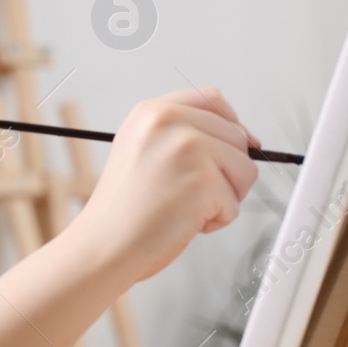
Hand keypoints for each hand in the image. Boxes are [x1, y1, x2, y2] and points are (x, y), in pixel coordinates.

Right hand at [68, 86, 259, 285]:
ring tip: (185, 207)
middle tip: (191, 194)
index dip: (231, 124)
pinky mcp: (202, 181)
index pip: (213, 99)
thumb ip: (182, 135)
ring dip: (224, 197)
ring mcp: (187, 148)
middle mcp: (168, 122)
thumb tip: (241, 137)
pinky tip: (183, 222)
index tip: (231, 148)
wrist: (102, 246)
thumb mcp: (142, 151)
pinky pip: (234, 204)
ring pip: (245, 169)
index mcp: (151, 112)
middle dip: (227, 172)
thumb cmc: (123, 211)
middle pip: (237, 137)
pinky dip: (216, 221)